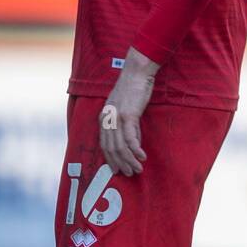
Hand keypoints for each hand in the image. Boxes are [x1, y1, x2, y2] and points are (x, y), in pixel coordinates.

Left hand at [98, 47, 158, 176]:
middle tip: (129, 174)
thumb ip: (127, 126)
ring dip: (129, 161)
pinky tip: (142, 157)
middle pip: (111, 148)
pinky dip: (136, 150)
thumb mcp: (125, 109)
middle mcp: (107, 119)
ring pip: (120, 147)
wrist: (136, 72)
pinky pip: (131, 139)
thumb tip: (133, 143)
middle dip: (120, 164)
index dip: (110, 159)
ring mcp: (116, 118)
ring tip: (138, 169)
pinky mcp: (128, 116)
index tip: (116, 170)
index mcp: (103, 117)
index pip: (104, 144)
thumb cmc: (133, 89)